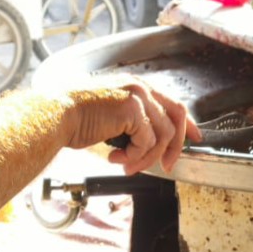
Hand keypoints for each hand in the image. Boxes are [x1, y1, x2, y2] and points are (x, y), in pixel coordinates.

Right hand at [64, 82, 199, 175]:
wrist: (56, 115)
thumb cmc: (74, 117)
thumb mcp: (111, 117)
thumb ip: (133, 123)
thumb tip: (148, 144)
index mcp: (136, 86)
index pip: (172, 103)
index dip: (187, 124)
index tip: (195, 138)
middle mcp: (140, 87)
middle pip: (177, 116)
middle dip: (175, 146)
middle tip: (167, 165)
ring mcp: (138, 96)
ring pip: (163, 135)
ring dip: (146, 157)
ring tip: (126, 164)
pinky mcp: (133, 110)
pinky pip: (147, 142)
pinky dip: (134, 156)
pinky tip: (114, 158)